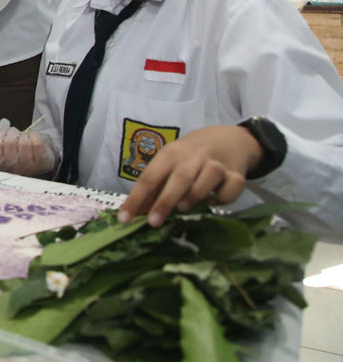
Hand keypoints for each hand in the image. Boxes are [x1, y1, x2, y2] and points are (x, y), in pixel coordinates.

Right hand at [0, 118, 57, 174]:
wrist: (40, 157)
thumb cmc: (16, 150)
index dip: (0, 131)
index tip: (4, 124)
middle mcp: (11, 169)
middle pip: (9, 141)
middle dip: (12, 132)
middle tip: (15, 134)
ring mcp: (27, 167)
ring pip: (23, 142)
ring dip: (24, 135)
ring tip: (23, 139)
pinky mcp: (42, 162)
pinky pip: (36, 141)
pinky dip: (35, 136)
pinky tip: (33, 142)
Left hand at [117, 124, 263, 226]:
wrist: (226, 139)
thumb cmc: (189, 156)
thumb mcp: (168, 164)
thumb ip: (153, 188)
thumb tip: (133, 213)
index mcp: (170, 154)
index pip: (149, 177)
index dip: (136, 198)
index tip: (124, 219)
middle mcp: (193, 157)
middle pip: (179, 177)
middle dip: (165, 201)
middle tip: (153, 222)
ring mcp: (217, 164)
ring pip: (210, 175)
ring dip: (196, 194)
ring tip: (184, 208)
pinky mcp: (236, 174)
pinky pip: (233, 185)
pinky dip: (224, 196)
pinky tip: (214, 203)